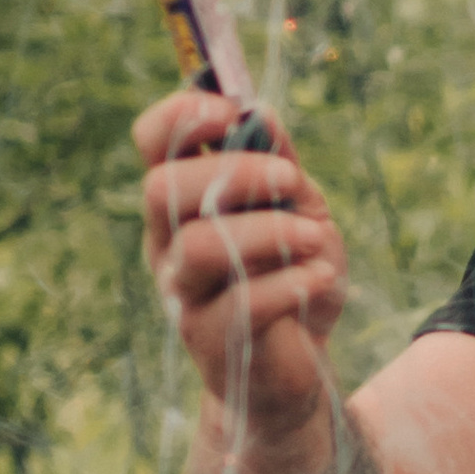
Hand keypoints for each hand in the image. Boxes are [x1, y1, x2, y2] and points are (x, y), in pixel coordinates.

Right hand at [134, 87, 346, 441]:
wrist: (300, 363)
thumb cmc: (293, 274)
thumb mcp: (299, 208)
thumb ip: (279, 163)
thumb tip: (260, 111)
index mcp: (184, 200)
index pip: (152, 142)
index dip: (181, 116)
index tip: (231, 111)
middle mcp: (168, 242)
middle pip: (164, 188)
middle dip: (237, 172)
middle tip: (291, 180)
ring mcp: (183, 292)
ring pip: (199, 246)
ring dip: (268, 231)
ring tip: (315, 237)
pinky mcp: (212, 338)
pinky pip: (241, 302)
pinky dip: (291, 281)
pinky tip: (322, 277)